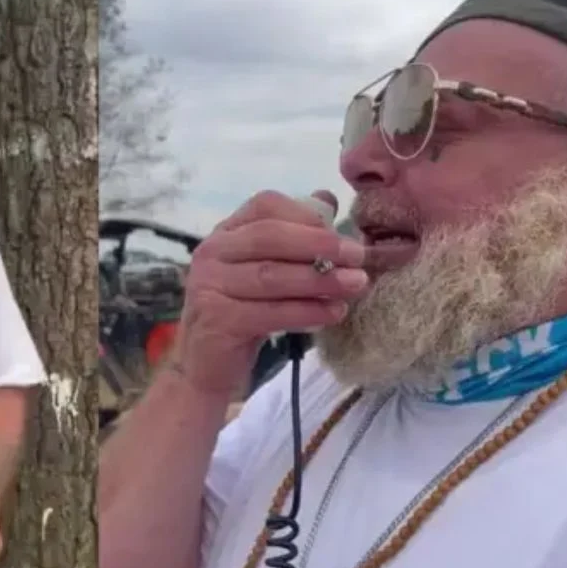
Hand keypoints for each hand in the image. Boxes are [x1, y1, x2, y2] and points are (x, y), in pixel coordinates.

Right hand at [169, 190, 367, 398]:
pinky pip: (270, 312)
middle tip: (359, 257)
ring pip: (272, 276)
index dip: (307, 217)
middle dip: (319, 246)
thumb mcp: (266, 271)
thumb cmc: (244, 315)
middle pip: (269, 237)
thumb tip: (328, 200)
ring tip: (356, 285)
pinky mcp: (217, 319)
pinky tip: (334, 313)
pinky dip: (306, 312)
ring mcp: (209, 285)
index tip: (343, 236)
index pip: (265, 207)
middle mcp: (211, 253)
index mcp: (225, 233)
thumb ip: (292, 237)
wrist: (207, 367)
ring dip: (320, 280)